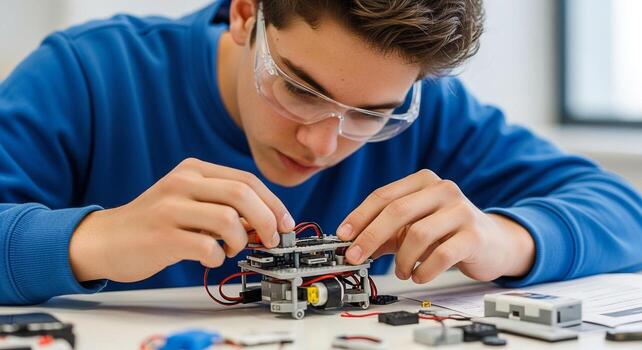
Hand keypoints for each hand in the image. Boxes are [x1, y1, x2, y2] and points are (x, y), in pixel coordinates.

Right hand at [69, 158, 294, 282]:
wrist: (106, 239)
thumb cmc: (155, 223)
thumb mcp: (188, 200)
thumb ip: (223, 204)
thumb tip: (266, 222)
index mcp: (193, 169)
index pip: (246, 180)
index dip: (273, 203)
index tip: (286, 223)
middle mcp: (182, 182)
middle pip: (242, 194)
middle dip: (267, 220)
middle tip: (271, 240)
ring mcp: (170, 208)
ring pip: (228, 219)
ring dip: (241, 241)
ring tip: (231, 249)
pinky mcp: (162, 236)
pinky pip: (206, 246)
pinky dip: (218, 257)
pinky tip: (211, 257)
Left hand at [337, 170, 534, 282]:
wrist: (494, 242)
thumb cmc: (447, 232)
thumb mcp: (413, 227)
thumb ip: (384, 233)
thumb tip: (350, 246)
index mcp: (423, 181)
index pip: (383, 196)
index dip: (359, 217)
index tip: (342, 237)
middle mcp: (443, 189)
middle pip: (397, 211)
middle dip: (370, 236)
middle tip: (355, 257)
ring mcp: (461, 210)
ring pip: (417, 234)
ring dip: (401, 258)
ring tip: (401, 271)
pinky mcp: (474, 235)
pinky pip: (441, 254)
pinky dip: (424, 270)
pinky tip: (419, 275)